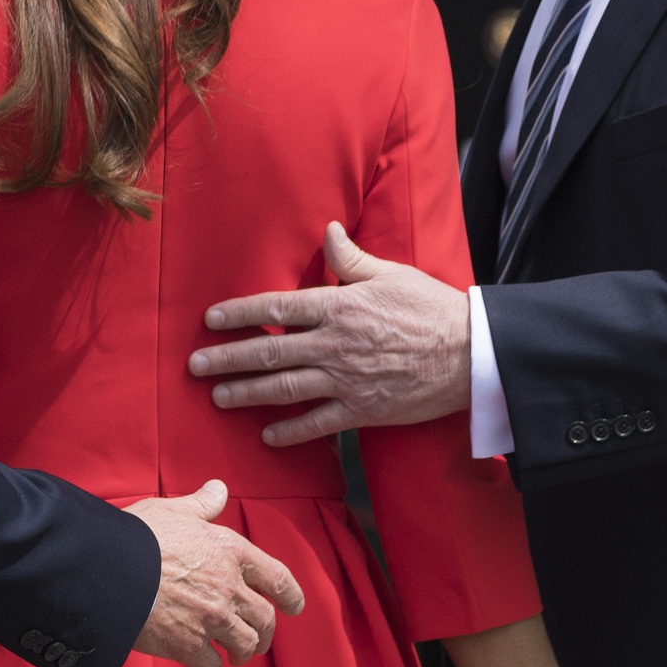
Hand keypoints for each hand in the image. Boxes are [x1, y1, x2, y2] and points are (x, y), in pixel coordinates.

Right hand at [125, 479, 304, 666]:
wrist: (108, 570)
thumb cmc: (138, 536)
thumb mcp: (175, 511)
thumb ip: (203, 504)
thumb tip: (219, 489)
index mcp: (230, 552)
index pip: (277, 578)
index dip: (291, 596)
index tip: (295, 607)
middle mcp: (229, 587)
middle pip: (265, 618)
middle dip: (265, 633)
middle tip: (258, 640)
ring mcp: (212, 619)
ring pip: (245, 645)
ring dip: (243, 654)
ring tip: (234, 658)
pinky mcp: (188, 645)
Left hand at [187, 221, 471, 445]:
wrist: (470, 354)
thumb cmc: (432, 309)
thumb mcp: (391, 273)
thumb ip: (351, 259)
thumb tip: (327, 231)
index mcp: (338, 306)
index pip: (275, 307)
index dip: (238, 314)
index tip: (210, 321)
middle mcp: (334, 344)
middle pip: (268, 351)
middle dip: (227, 359)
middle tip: (196, 366)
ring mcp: (345, 380)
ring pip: (283, 388)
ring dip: (247, 393)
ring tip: (219, 397)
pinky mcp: (361, 410)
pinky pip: (317, 424)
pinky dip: (289, 432)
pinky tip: (266, 435)